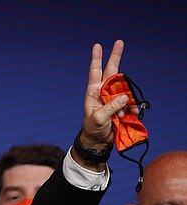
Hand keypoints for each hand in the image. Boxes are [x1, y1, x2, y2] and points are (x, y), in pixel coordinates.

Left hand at [75, 40, 131, 168]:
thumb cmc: (93, 128)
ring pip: (125, 89)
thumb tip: (125, 96)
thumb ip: (111, 107)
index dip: (97, 59)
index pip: (95, 73)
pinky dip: (132, 108)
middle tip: (119, 41)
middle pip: (111, 72)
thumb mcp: (99, 118)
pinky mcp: (122, 105)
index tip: (97, 46)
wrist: (99, 141)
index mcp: (93, 92)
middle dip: (115, 57)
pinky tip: (130, 115)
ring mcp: (114, 97)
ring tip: (120, 116)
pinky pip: (131, 101)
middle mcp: (104, 92)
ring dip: (126, 101)